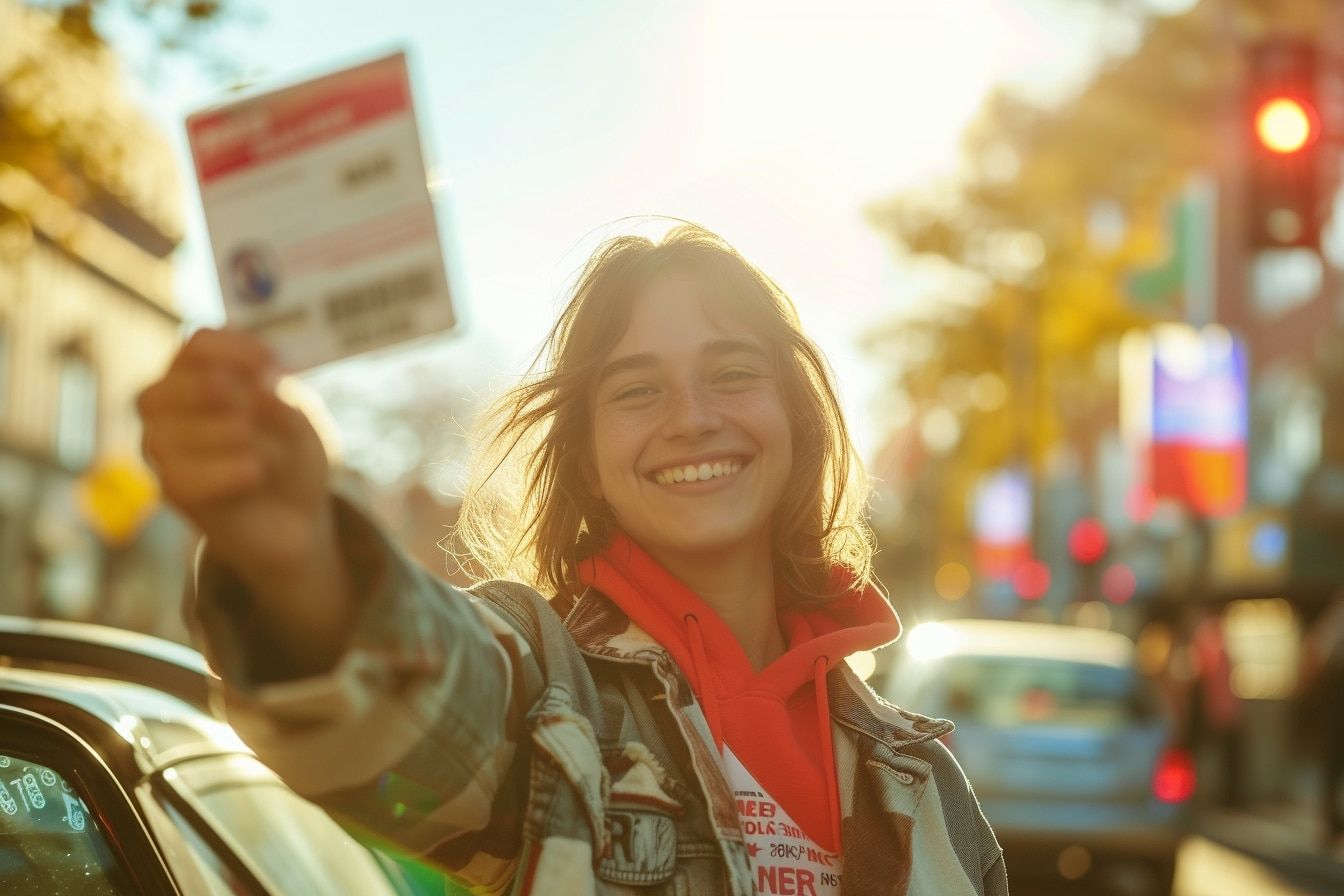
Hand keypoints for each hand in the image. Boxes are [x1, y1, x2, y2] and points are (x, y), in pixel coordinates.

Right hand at [139, 329, 354, 669]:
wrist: (299, 516)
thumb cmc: (291, 454)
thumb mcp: (298, 417)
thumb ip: (277, 397)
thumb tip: (255, 388)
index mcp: (200, 375)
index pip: (198, 344)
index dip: (236, 349)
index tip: (277, 366)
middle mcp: (170, 407)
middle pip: (172, 384)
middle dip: (218, 391)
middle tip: (260, 405)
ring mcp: (164, 449)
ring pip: (174, 432)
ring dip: (233, 437)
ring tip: (270, 455)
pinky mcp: (173, 490)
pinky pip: (183, 476)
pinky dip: (227, 471)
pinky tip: (255, 473)